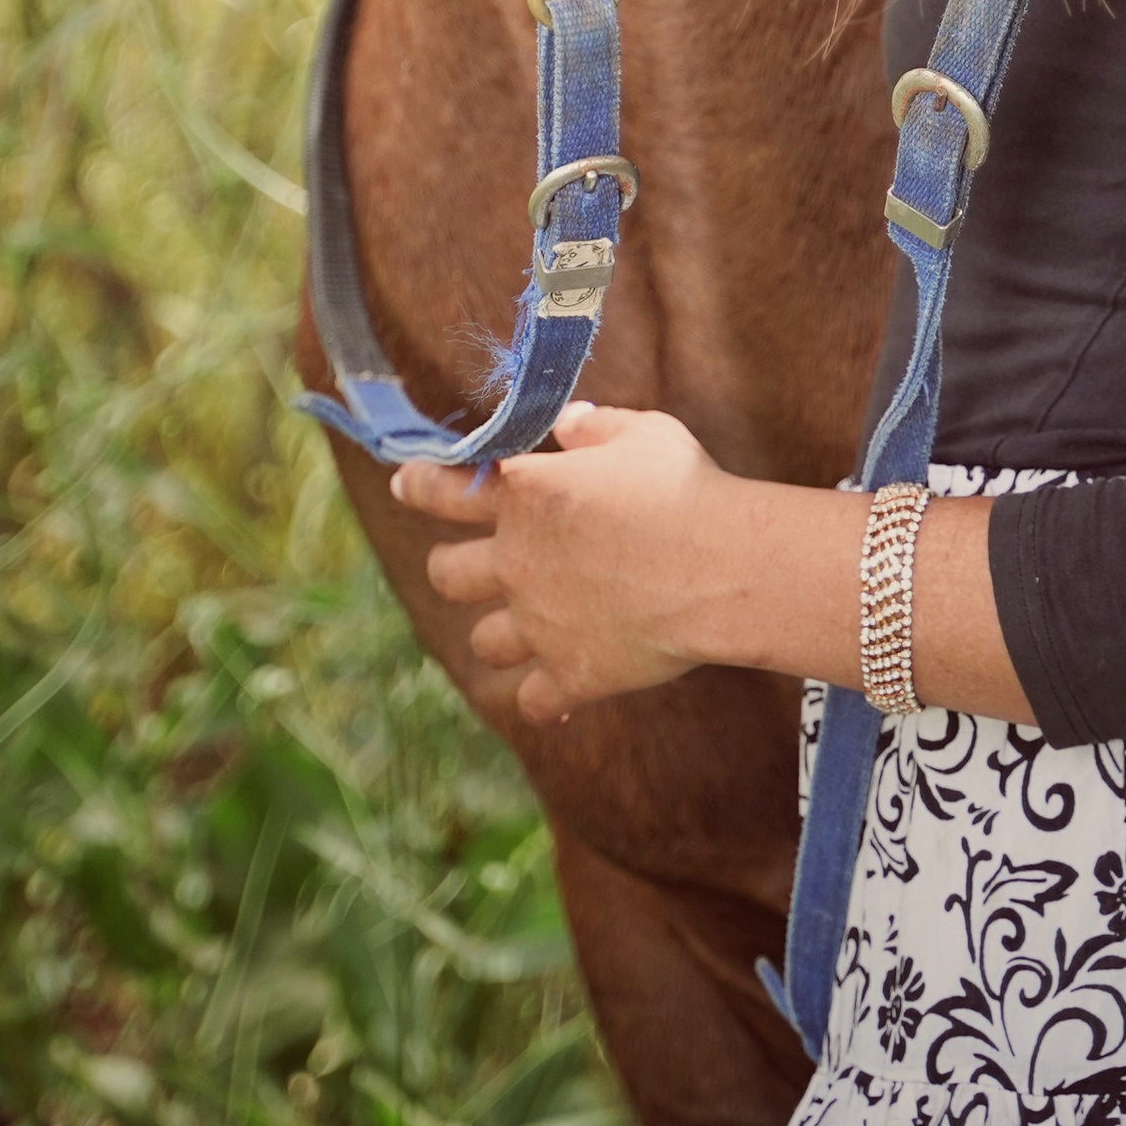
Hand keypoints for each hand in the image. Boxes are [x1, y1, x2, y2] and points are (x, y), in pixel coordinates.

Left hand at [393, 402, 723, 724]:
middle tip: (470, 566)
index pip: (444, 488)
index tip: (405, 485)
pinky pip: (534, 702)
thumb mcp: (642, 434)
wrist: (721, 565)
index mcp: (525, 494)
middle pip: (445, 574)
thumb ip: (594, 427)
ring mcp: (539, 623)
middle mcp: (517, 560)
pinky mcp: (572, 673)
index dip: (418, 486)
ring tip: (527, 628)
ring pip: (483, 642)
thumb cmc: (684, 488)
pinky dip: (546, 698)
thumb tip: (566, 424)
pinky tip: (563, 693)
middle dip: (452, 569)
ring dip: (500, 634)